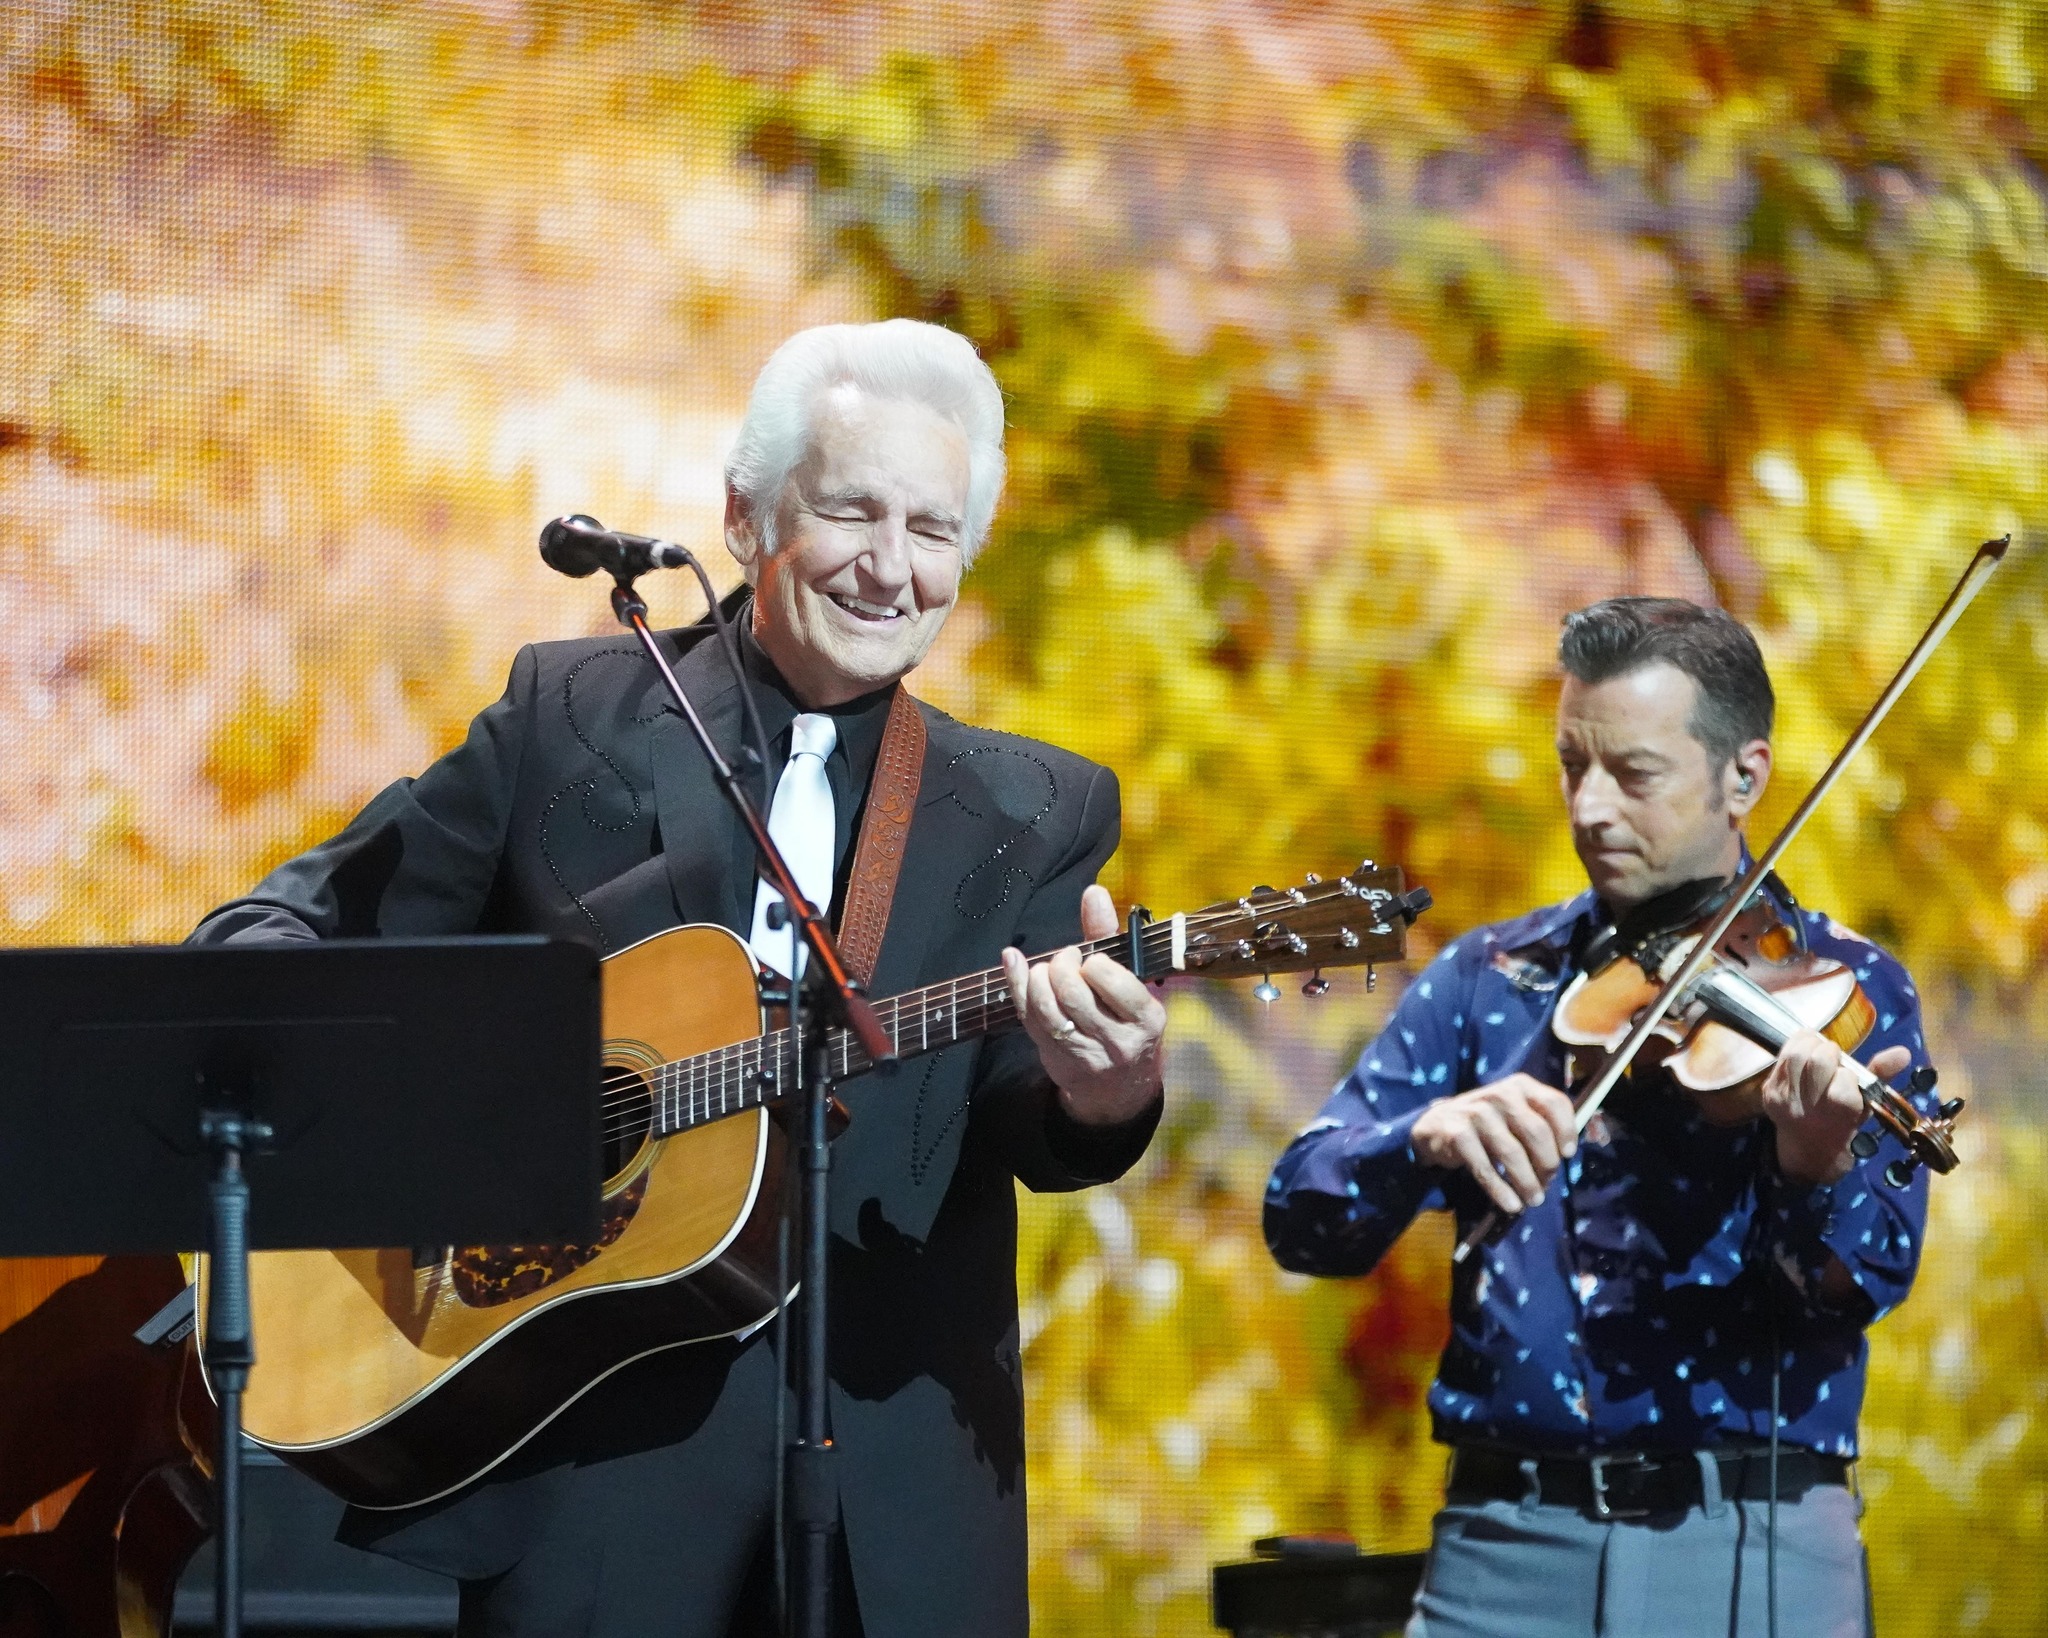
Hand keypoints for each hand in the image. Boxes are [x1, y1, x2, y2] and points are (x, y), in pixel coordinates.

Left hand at [1001, 884, 1166, 1125]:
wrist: (1118, 1087)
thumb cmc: (1125, 1018)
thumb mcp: (1131, 980)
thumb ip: (1109, 936)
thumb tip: (1093, 891)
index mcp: (1146, 1018)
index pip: (1110, 980)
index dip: (1091, 962)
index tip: (1090, 960)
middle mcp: (1118, 1040)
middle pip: (1072, 993)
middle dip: (1060, 965)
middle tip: (1064, 959)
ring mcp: (1085, 1053)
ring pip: (1047, 1009)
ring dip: (1037, 978)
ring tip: (1045, 970)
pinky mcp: (1055, 1057)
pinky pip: (1028, 1018)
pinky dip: (1016, 984)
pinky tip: (1013, 961)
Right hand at [1411, 1074, 1578, 1214]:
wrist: (1438, 1125)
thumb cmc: (1488, 1123)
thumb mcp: (1514, 1113)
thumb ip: (1540, 1125)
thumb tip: (1564, 1158)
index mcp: (1520, 1086)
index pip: (1554, 1103)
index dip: (1566, 1131)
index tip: (1568, 1155)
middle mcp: (1500, 1094)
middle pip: (1537, 1132)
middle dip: (1547, 1165)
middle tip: (1546, 1184)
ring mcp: (1477, 1112)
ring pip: (1512, 1153)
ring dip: (1527, 1183)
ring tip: (1533, 1200)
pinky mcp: (1458, 1134)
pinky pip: (1485, 1168)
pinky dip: (1500, 1191)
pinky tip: (1510, 1204)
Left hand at [1763, 1030, 1911, 1185]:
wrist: (1808, 1151)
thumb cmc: (1843, 1125)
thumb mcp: (1867, 1105)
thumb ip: (1881, 1076)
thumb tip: (1903, 1052)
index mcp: (1839, 1113)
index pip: (1844, 1079)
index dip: (1848, 1071)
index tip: (1849, 1076)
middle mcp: (1808, 1107)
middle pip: (1817, 1061)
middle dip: (1828, 1051)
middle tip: (1833, 1056)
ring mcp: (1784, 1099)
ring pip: (1795, 1055)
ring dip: (1809, 1044)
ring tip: (1817, 1050)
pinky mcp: (1767, 1091)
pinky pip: (1779, 1058)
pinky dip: (1793, 1048)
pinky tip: (1803, 1054)